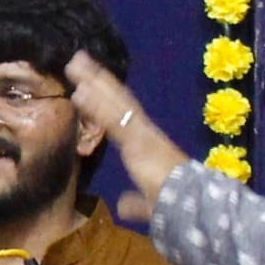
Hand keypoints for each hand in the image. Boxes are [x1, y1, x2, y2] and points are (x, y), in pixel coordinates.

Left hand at [62, 52, 190, 200]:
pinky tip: (80, 91)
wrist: (190, 205)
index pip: (122, 115)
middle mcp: (144, 132)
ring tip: (74, 63)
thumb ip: (136, 203)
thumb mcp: (149, 204)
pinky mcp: (138, 141)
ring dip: (94, 82)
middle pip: (117, 100)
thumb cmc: (174, 204)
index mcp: (146, 144)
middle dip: (98, 79)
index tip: (89, 83)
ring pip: (114, 102)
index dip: (106, 98)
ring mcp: (141, 134)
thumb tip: (123, 205)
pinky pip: (113, 119)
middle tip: (78, 59)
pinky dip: (96, 104)